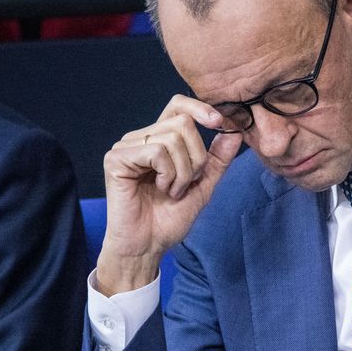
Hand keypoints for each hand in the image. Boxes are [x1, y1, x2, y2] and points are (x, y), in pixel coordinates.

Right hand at [96, 94, 241, 295]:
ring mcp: (126, 147)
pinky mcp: (116, 159)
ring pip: (172, 138)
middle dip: (196, 158)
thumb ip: (218, 158)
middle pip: (183, 124)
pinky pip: (156, 152)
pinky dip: (168, 174)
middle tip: (187, 183)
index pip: (178, 105)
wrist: (149, 244)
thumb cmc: (170, 217)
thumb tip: (235, 131)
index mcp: (159, 140)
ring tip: (172, 190)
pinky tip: (160, 189)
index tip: (219, 122)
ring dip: (183, 172)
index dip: (200, 108)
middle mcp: (141, 138)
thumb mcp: (203, 184)